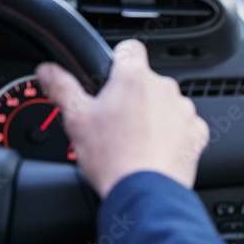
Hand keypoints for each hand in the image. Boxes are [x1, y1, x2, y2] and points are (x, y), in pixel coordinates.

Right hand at [36, 39, 209, 198]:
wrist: (145, 194)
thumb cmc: (112, 157)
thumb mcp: (76, 119)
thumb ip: (62, 88)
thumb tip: (47, 70)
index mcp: (133, 78)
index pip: (129, 49)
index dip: (117, 59)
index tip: (111, 74)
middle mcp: (164, 88)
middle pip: (146, 82)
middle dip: (132, 97)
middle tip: (115, 121)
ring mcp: (183, 110)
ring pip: (166, 104)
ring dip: (154, 116)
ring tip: (134, 141)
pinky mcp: (196, 133)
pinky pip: (184, 127)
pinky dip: (173, 136)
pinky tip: (155, 151)